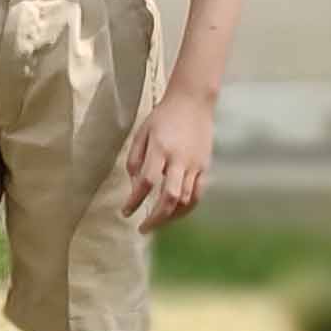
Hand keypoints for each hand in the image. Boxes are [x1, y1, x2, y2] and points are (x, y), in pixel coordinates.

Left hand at [122, 85, 215, 228]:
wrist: (193, 101)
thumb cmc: (163, 116)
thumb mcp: (142, 133)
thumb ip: (135, 160)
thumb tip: (134, 187)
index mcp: (160, 148)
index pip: (146, 182)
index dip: (134, 201)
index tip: (125, 212)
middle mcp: (179, 159)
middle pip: (169, 197)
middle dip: (155, 218)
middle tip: (143, 228)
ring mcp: (195, 164)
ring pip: (185, 200)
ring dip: (170, 216)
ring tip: (157, 222)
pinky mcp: (205, 166)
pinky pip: (197, 194)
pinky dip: (186, 208)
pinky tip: (175, 213)